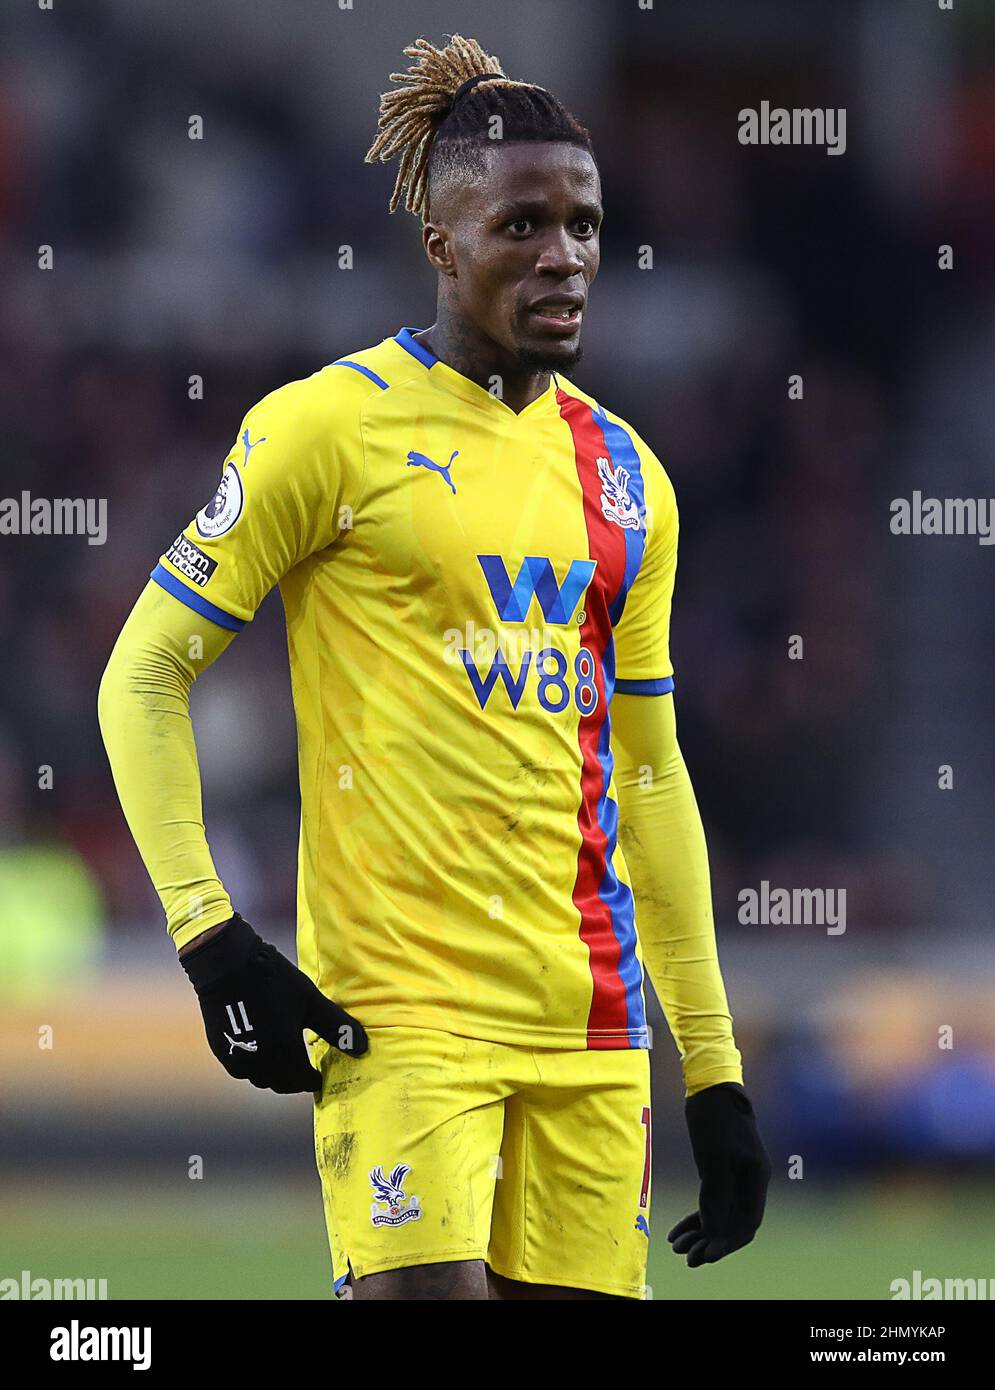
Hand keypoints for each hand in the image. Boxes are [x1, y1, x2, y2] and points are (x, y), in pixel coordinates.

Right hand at [180, 913, 366, 1092]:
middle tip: (305, 1068)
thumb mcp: (311, 1001)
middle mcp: (260, 1064)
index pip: (303, 1082)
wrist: (228, 966)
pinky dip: (256, 1066)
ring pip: (261, 1079)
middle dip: (296, 1080)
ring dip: (275, 1074)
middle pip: (282, 1085)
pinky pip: (244, 1069)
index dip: (314, 1080)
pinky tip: (263, 1048)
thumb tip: (363, 1047)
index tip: (320, 1074)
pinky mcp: (222, 1051)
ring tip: (286, 1058)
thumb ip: (336, 1027)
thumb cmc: (274, 980)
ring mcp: (238, 1059)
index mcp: (284, 1053)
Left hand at [668, 1082, 770, 1265]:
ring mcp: (736, 1175)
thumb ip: (716, 1194)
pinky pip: (711, 1201)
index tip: (706, 1256)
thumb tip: (713, 1230)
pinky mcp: (720, 1169)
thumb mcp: (714, 1157)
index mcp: (756, 1178)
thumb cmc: (714, 1118)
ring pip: (720, 1215)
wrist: (710, 1086)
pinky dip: (696, 1217)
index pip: (747, 1223)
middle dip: (711, 1242)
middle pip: (733, 1223)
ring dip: (700, 1233)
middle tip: (687, 1257)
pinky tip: (678, 1230)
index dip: (727, 1243)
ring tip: (678, 1248)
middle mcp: (750, 1181)